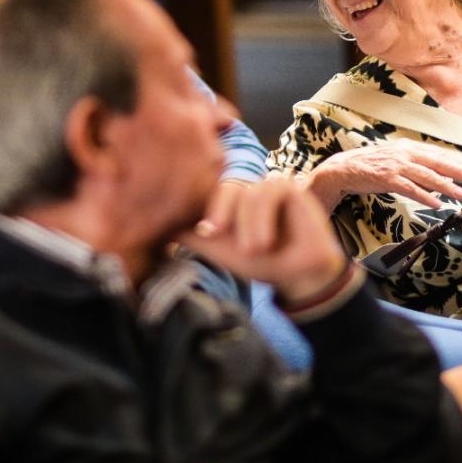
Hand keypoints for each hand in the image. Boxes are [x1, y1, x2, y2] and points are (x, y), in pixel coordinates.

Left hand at [184, 178, 346, 304]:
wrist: (298, 275)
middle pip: (224, 189)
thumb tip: (163, 227)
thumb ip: (195, 236)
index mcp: (228, 204)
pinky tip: (267, 241)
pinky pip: (268, 193)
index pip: (209, 195)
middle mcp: (246, 192)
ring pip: (247, 194)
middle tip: (215, 233)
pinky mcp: (288, 187)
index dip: (205, 211)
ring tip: (255, 250)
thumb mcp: (222, 251)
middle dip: (219, 212)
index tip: (205, 231)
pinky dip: (264, 218)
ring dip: (248, 226)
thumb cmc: (262, 264)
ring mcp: (266, 187)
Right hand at [306, 141, 461, 210]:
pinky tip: (436, 203)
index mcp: (407, 147)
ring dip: (446, 186)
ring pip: (427, 176)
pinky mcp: (388, 179)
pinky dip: (425, 196)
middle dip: (458, 172)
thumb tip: (433, 174)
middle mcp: (404, 153)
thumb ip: (412, 163)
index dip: (455, 163)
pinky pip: (411, 189)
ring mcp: (396, 166)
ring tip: (460, 194)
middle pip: (437, 163)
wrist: (344, 169)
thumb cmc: (369, 165)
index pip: (437, 154)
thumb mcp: (393, 157)